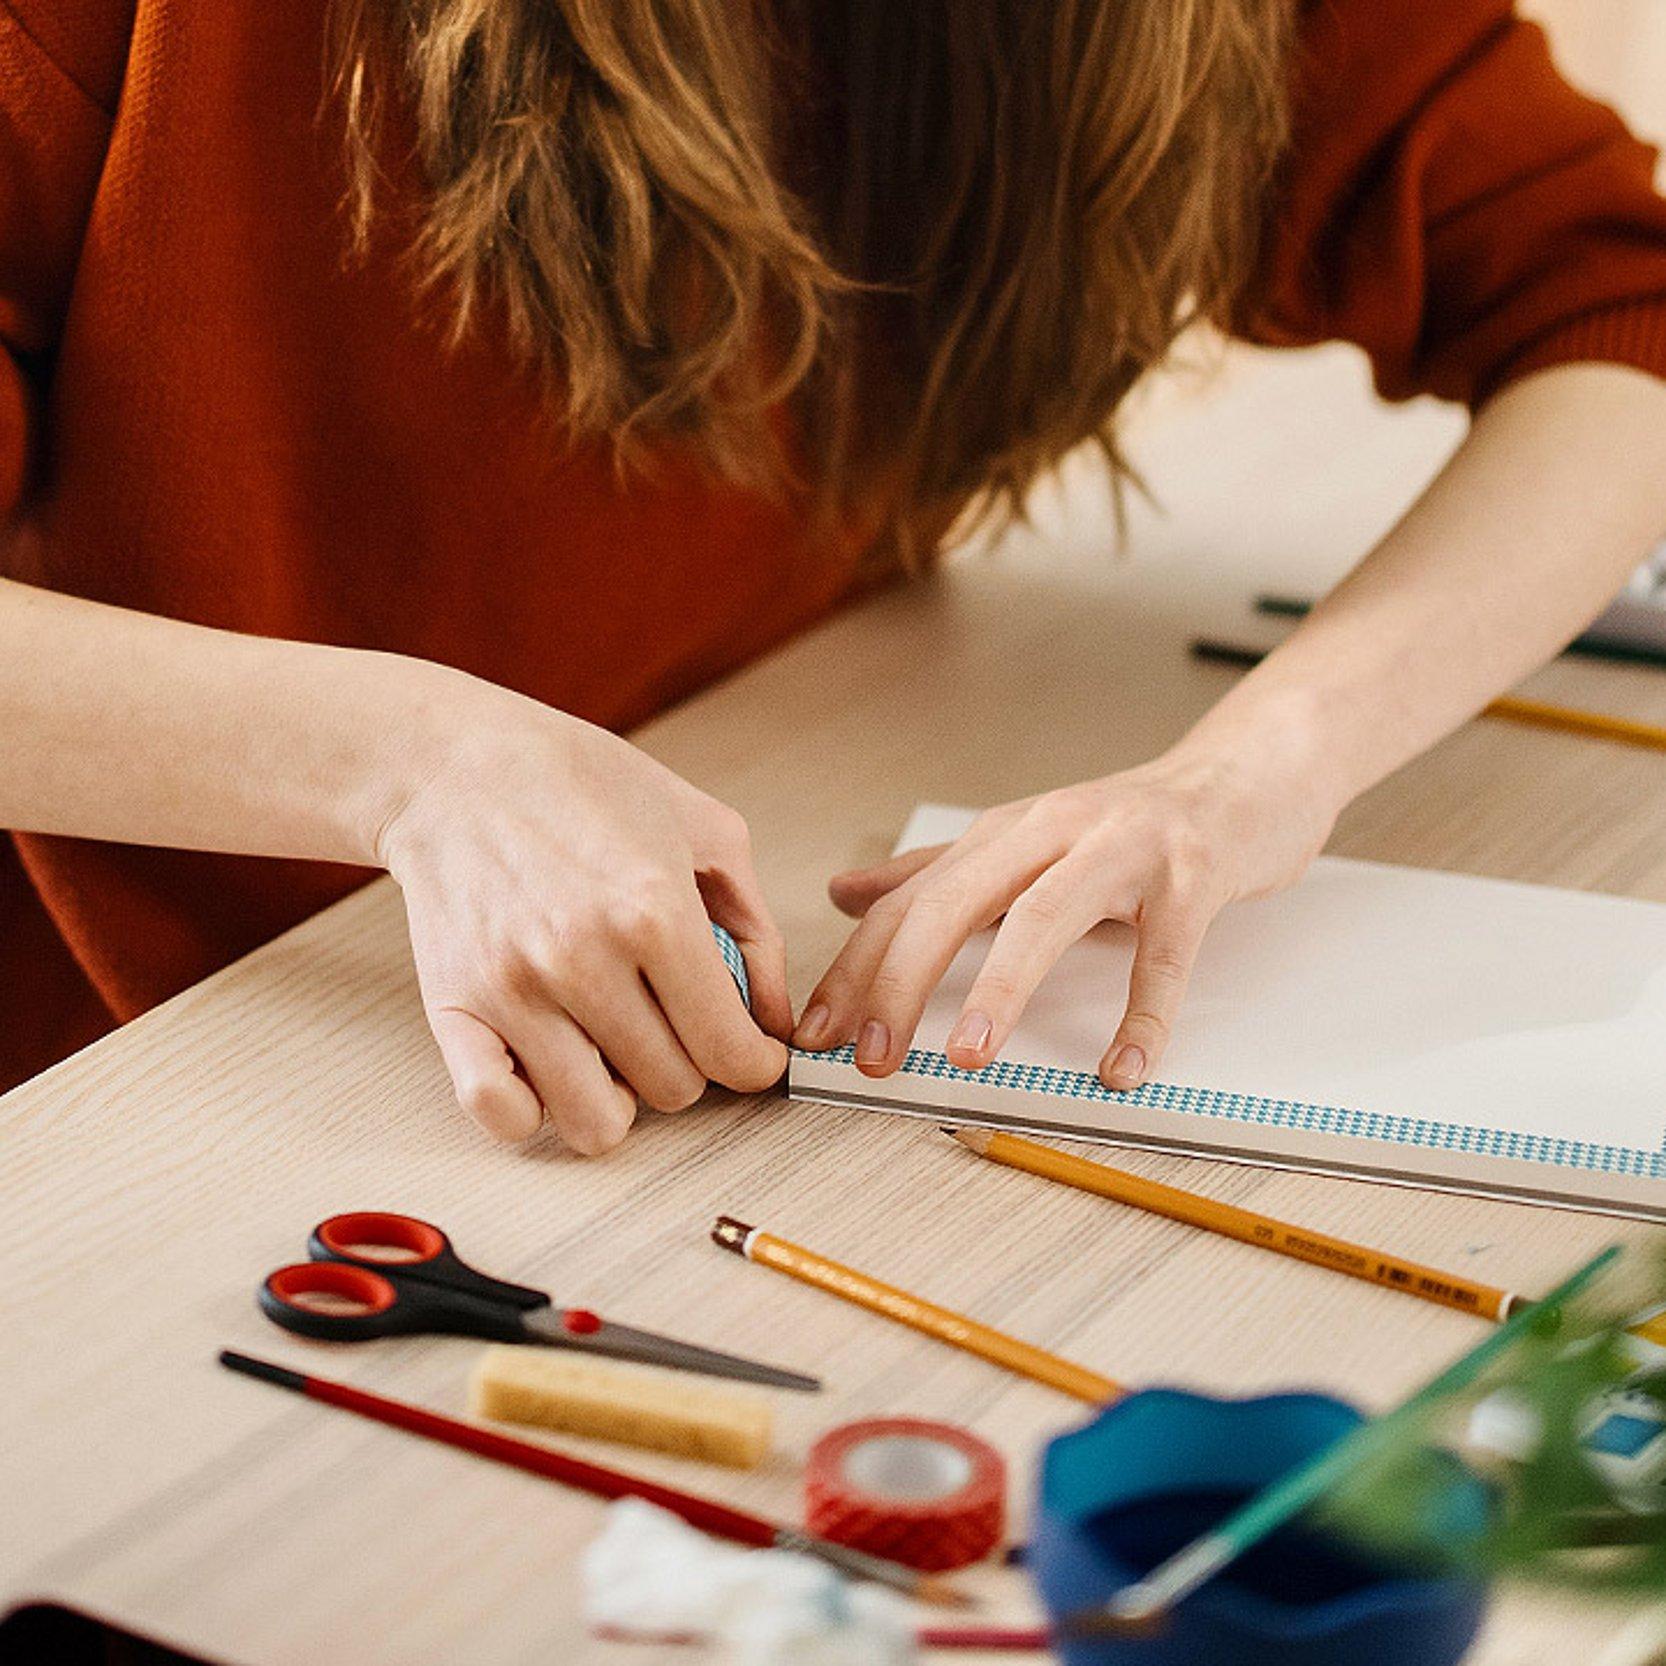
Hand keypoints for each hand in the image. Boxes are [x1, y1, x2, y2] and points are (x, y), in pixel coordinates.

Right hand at [376, 670, 788, 1151]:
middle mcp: (582, 959)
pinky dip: (533, 1108)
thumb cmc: (581, 785)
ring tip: (617, 1048)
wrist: (456, 766)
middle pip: (674, 1089)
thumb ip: (755, 930)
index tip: (751, 1054)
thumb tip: (774, 1019)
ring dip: (621, 1097)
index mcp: (653, 912)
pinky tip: (553, 1065)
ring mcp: (513, 991)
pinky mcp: (455, 1009)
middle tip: (675, 1021)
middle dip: (690, 1063)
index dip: (756, 1064)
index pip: (730, 1051)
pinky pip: (500, 1115)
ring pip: (597, 1122)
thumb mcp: (703, 828)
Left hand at [793, 748, 1334, 1089]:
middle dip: (901, 980)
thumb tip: (844, 894)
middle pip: (955, 901)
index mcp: (1002, 834)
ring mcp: (1123, 852)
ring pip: (1044, 918)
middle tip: (870, 1054)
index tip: (817, 1033)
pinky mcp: (1192, 879)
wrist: (1242, 779)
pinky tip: (1120, 1069)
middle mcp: (1051, 833)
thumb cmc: (1128, 824)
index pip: (908, 902)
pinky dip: (1142, 1019)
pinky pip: (1164, 957)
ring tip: (964, 1055)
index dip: (857, 967)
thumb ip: (936, 872)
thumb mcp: (1022, 841)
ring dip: (999, 990)